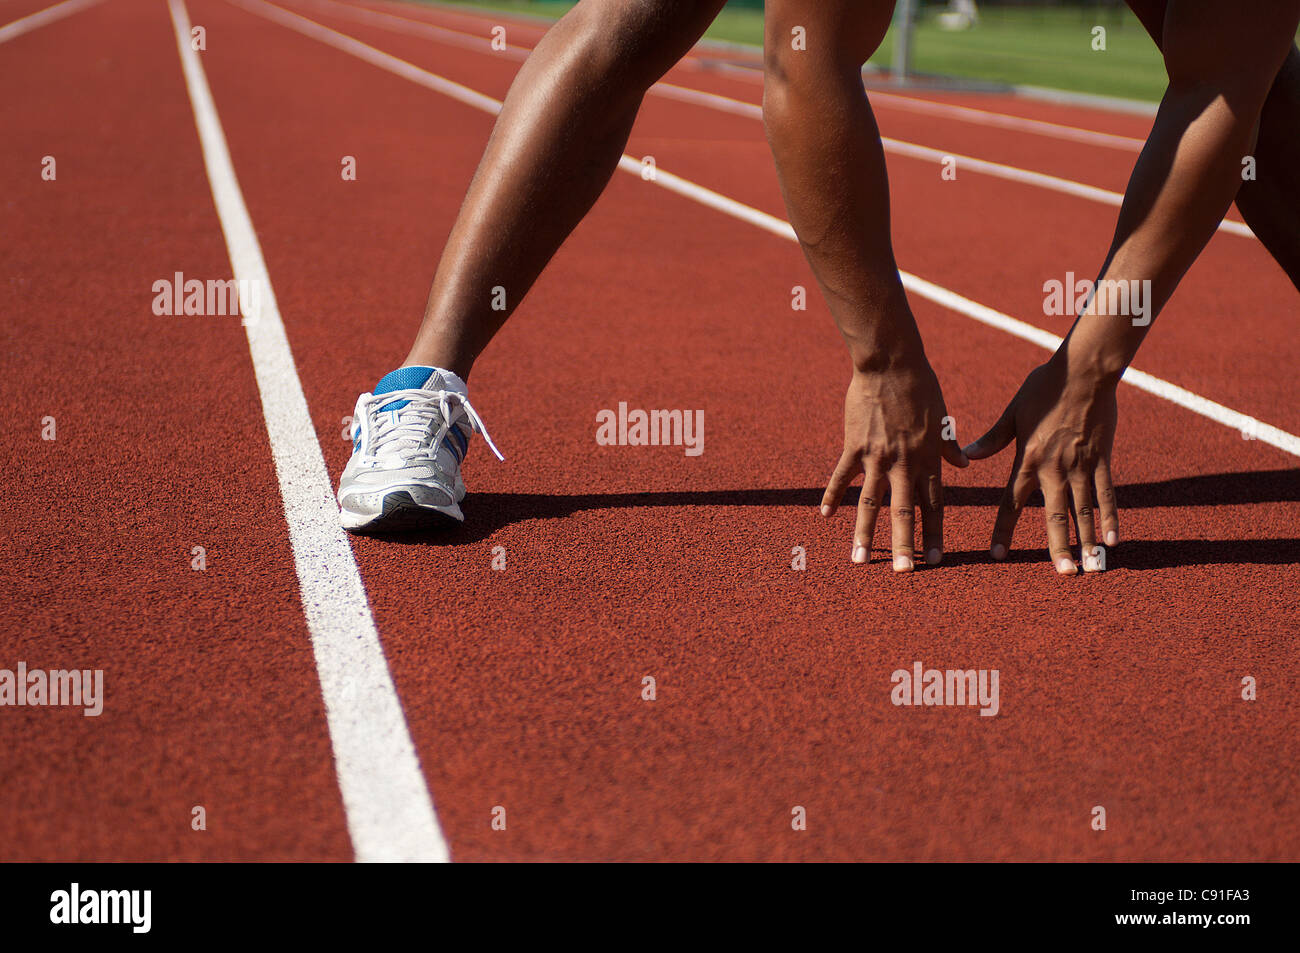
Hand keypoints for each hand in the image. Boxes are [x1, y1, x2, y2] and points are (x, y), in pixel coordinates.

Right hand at [821, 363, 967, 570]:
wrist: (891, 363)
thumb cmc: (921, 385)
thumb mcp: (943, 416)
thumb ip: (950, 445)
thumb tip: (965, 464)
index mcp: (928, 459)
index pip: (934, 504)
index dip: (935, 533)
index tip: (935, 560)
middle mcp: (904, 463)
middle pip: (904, 512)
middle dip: (904, 545)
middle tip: (902, 573)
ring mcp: (877, 456)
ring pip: (870, 503)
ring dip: (864, 533)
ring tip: (859, 559)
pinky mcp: (854, 445)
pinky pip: (841, 476)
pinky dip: (831, 496)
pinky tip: (824, 516)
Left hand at [963, 358, 1119, 573]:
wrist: (1083, 372)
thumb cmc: (1044, 388)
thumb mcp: (1012, 413)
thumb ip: (992, 439)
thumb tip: (968, 456)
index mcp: (1027, 459)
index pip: (1011, 503)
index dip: (1004, 530)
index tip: (998, 556)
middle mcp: (1054, 469)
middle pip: (1055, 516)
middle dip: (1059, 547)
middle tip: (1064, 574)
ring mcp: (1082, 466)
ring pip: (1085, 511)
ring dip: (1089, 540)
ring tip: (1093, 567)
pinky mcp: (1103, 460)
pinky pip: (1108, 494)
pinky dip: (1111, 517)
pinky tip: (1114, 541)